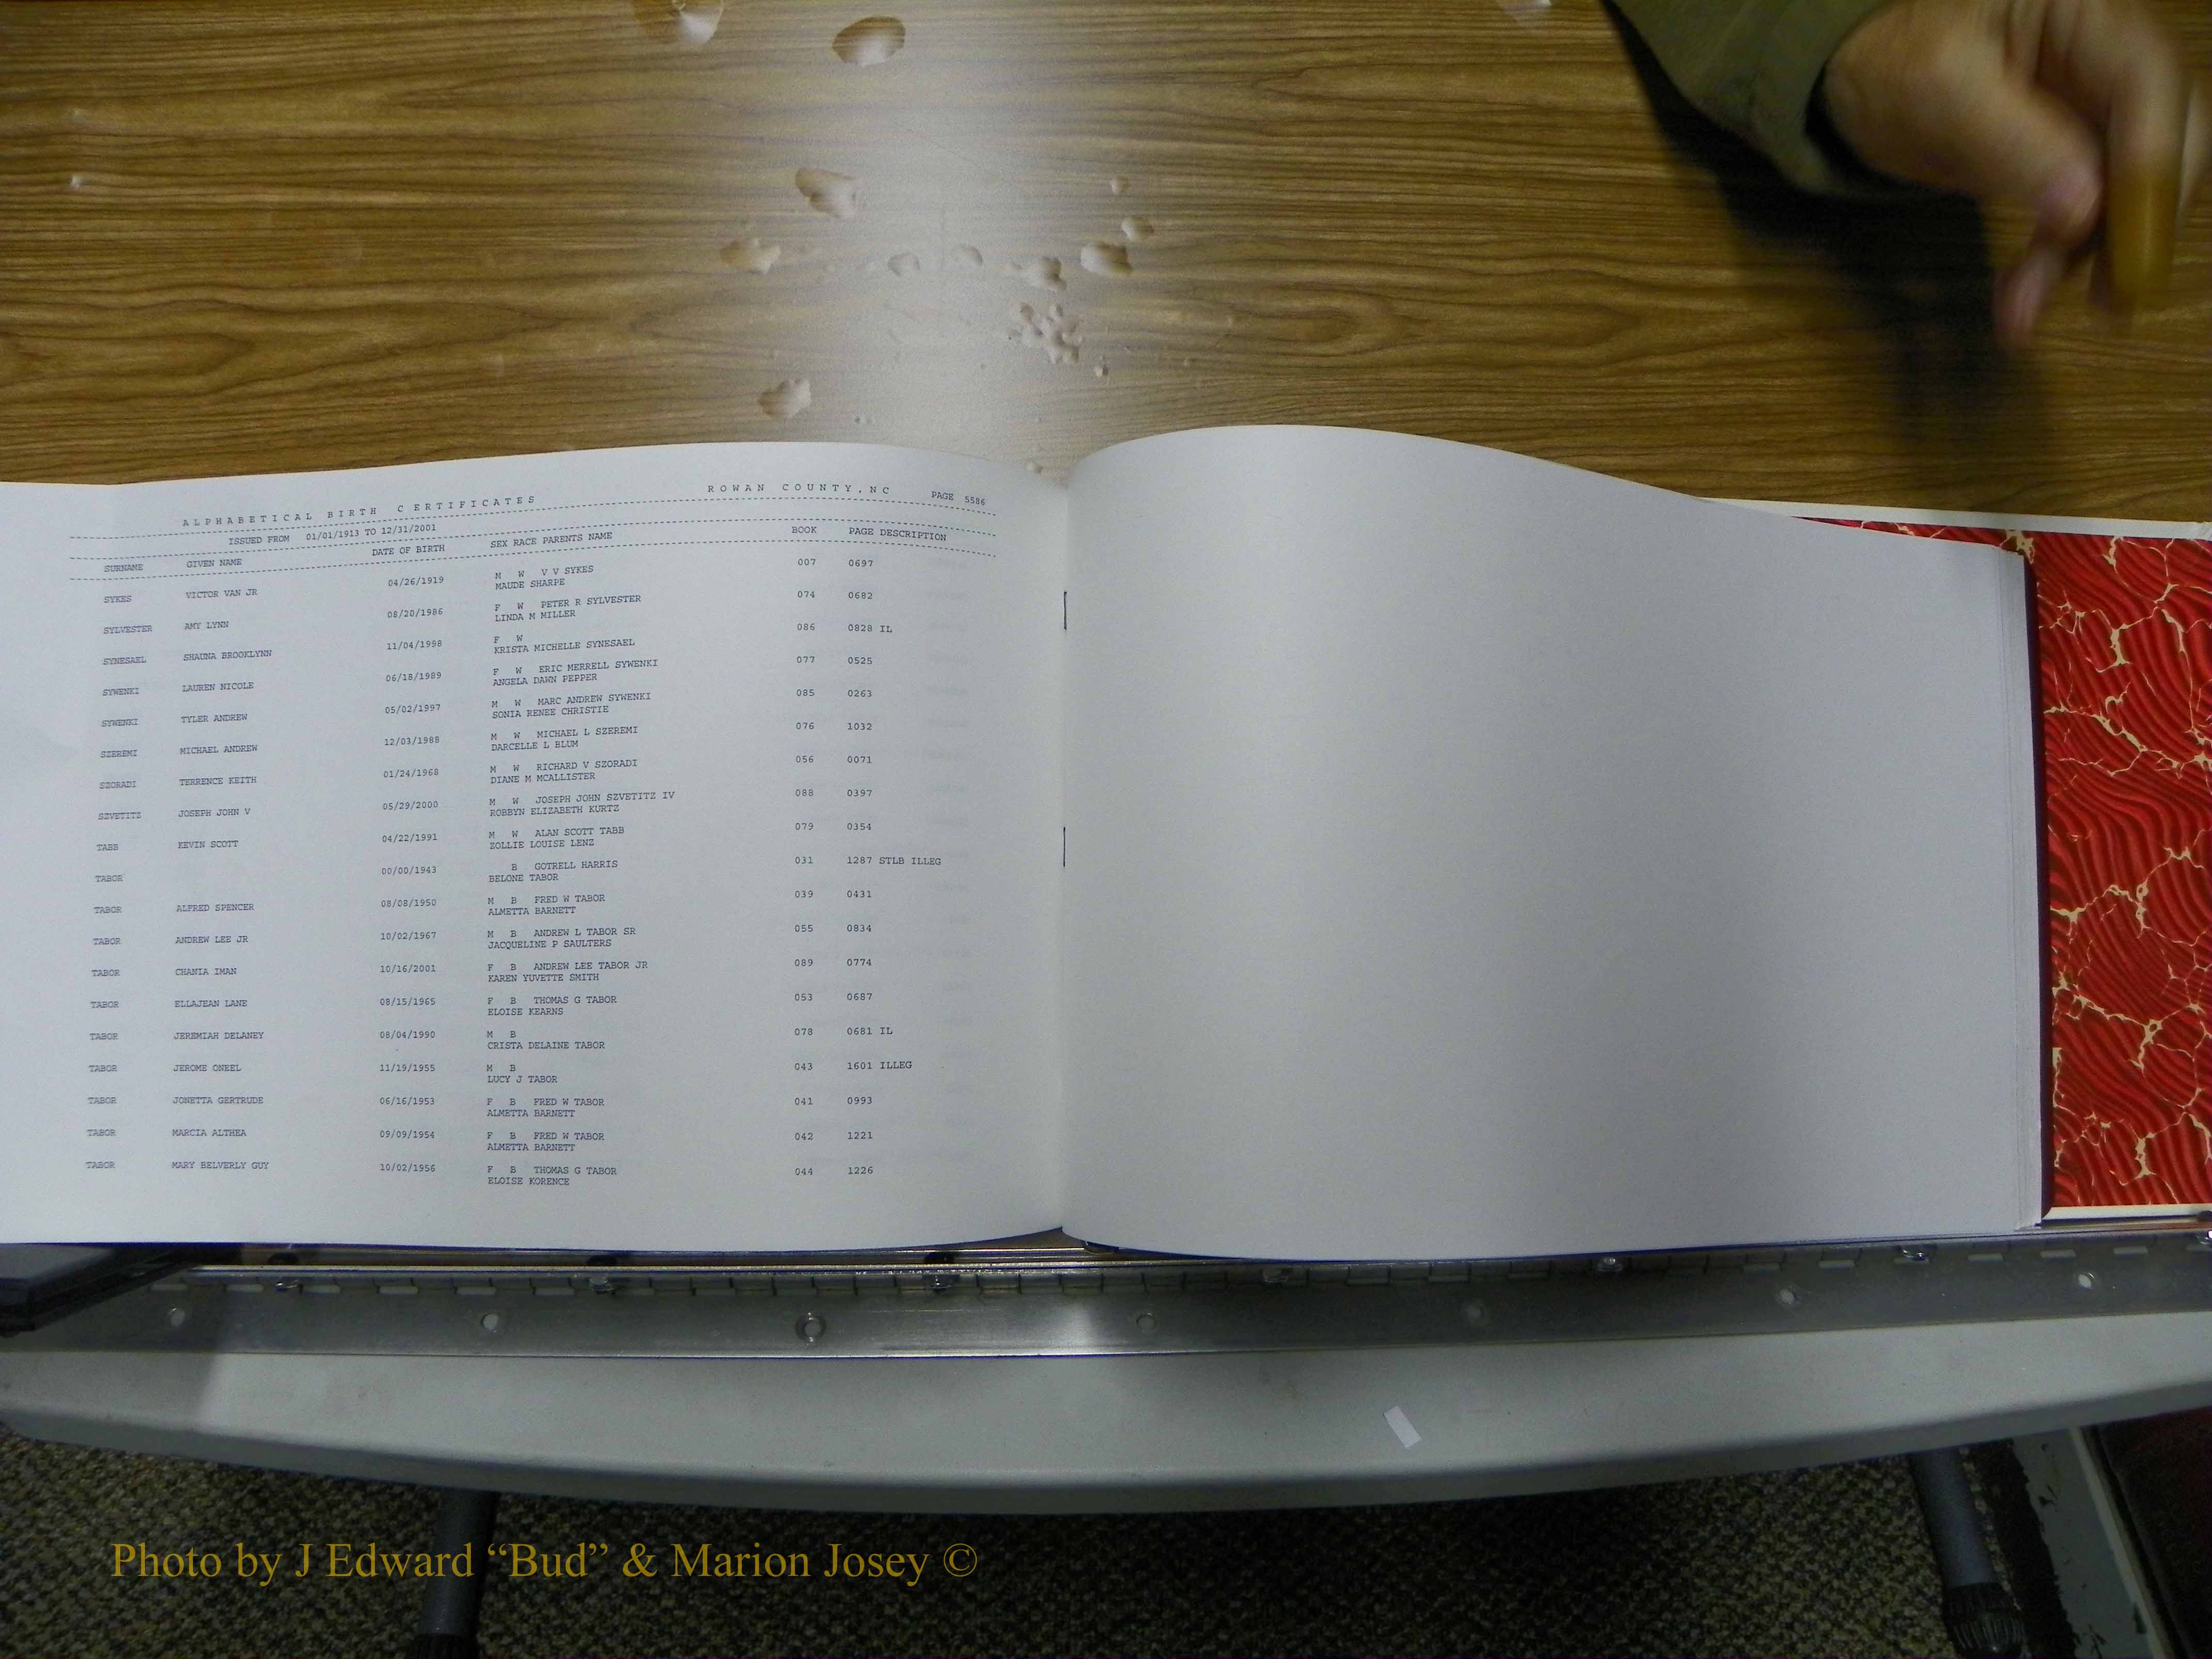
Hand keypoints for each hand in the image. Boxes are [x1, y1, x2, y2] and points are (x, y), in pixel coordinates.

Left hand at [1817, 0, 2208, 345]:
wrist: (1858, 82)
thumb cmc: (1896, 63)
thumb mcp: (1940, 92)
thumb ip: (2011, 143)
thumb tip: (2084, 209)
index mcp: (2086, 18)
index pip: (2148, 86)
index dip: (2152, 164)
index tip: (2130, 239)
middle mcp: (2106, 63)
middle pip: (2163, 142)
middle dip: (2138, 223)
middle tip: (2108, 298)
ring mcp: (2091, 116)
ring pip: (2124, 192)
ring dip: (2086, 259)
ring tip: (2022, 314)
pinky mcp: (2068, 163)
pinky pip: (2083, 217)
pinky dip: (2056, 262)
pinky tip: (2019, 303)